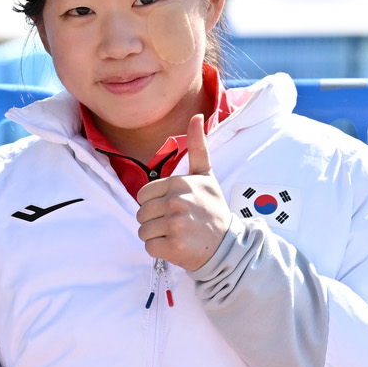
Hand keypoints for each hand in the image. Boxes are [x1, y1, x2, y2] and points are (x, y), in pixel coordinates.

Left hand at [135, 114, 232, 270]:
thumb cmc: (212, 209)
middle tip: (177, 223)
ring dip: (156, 236)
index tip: (174, 207)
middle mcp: (177, 201)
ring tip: (176, 234)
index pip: (143, 195)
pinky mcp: (173, 245)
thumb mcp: (206, 176)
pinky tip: (176, 246)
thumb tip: (196, 116)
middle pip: (141, 213)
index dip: (154, 203)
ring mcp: (175, 224)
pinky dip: (159, 250)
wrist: (227, 244)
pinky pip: (148, 247)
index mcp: (180, 183)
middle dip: (154, 220)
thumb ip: (198, 148)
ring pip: (143, 231)